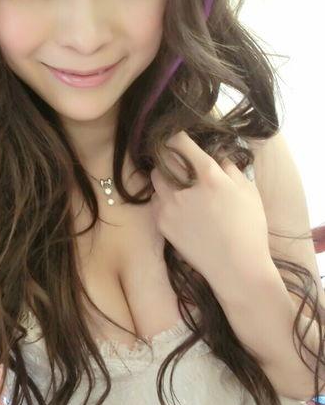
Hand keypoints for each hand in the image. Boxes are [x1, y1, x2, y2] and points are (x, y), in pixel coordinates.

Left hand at [150, 131, 272, 294]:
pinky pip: (155, 201)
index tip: (176, 137)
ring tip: (179, 186)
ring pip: (155, 179)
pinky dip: (162, 199)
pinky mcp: (161, 223)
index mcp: (207, 175)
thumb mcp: (248, 191)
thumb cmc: (249, 228)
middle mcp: (183, 187)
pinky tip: (177, 206)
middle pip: (162, 159)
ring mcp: (168, 206)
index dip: (175, 136)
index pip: (179, 142)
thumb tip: (217, 156)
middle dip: (169, 157)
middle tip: (180, 163)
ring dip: (164, 177)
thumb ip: (230, 167)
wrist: (236, 268)